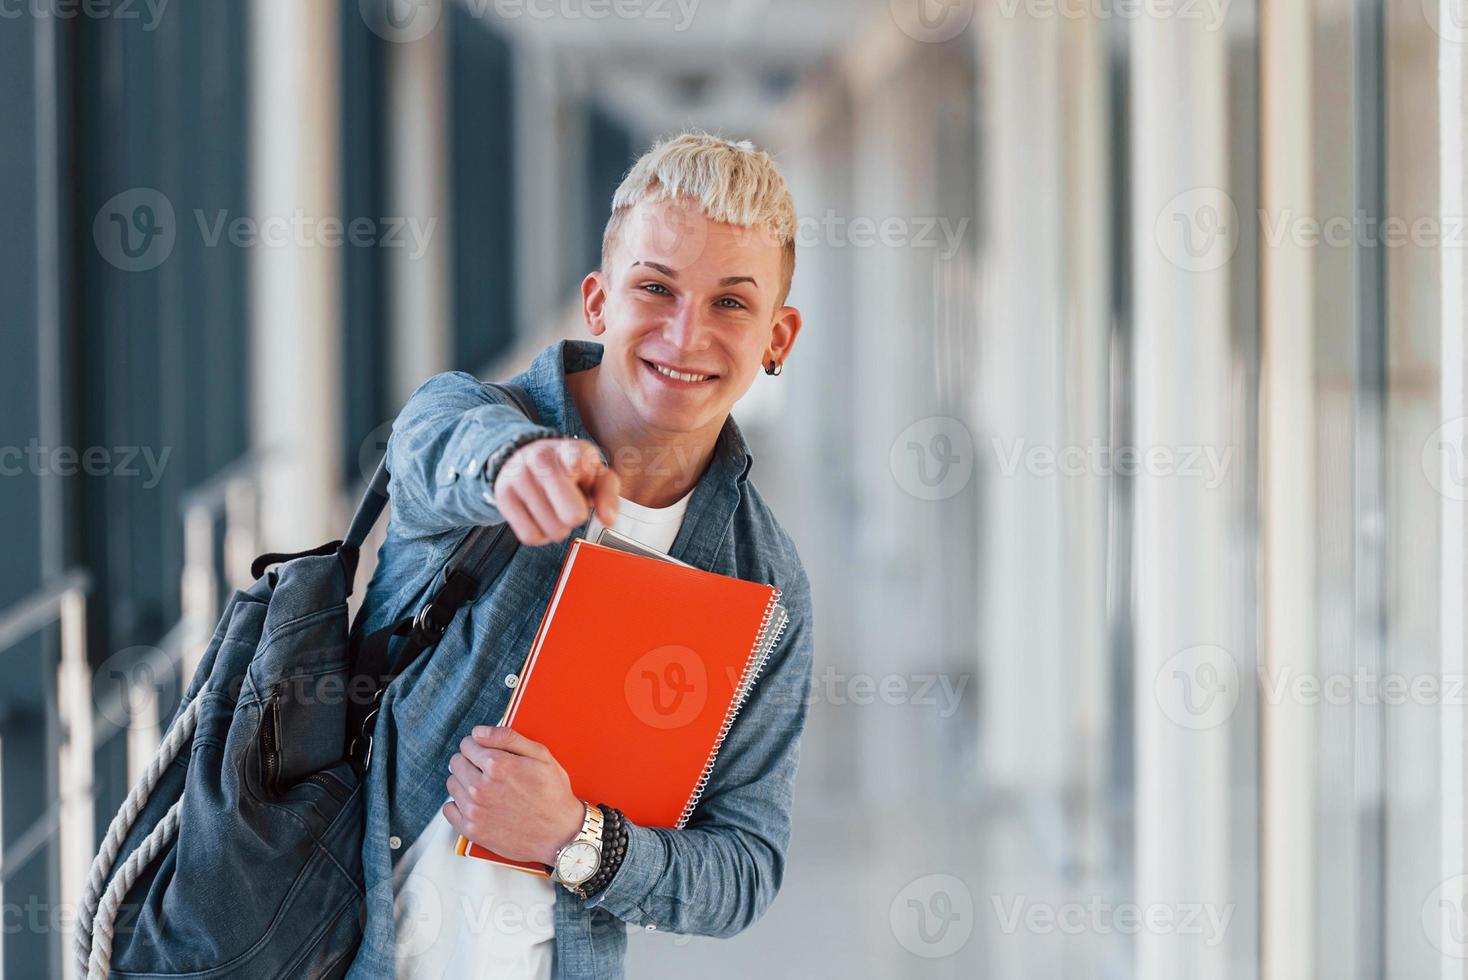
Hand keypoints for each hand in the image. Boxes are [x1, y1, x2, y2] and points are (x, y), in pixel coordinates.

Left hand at [444, 726, 585, 865]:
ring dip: (464, 783)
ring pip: (452, 784)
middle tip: (488, 771)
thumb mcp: (540, 755)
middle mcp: (481, 787)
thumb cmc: (553, 794)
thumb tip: (478, 732)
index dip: (479, 746)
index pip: (467, 744)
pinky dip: (459, 805)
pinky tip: (477, 804)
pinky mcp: (472, 830)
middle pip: (456, 763)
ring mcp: (474, 810)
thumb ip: (507, 737)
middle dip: (470, 762)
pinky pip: (448, 809)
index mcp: (497, 765)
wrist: (560, 834)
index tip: (488, 753)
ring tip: (486, 788)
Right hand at [493, 438, 619, 545]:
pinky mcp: (503, 495)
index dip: (578, 470)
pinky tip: (541, 518)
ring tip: (555, 509)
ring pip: (552, 529)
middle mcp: (541, 459)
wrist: (525, 456)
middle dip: (577, 517)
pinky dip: (540, 535)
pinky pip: (530, 536)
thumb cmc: (569, 470)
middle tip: (572, 506)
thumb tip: (608, 520)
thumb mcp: (595, 473)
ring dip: (558, 528)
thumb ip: (608, 494)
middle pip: (572, 514)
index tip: (573, 471)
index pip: (575, 460)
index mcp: (570, 450)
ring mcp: (519, 476)